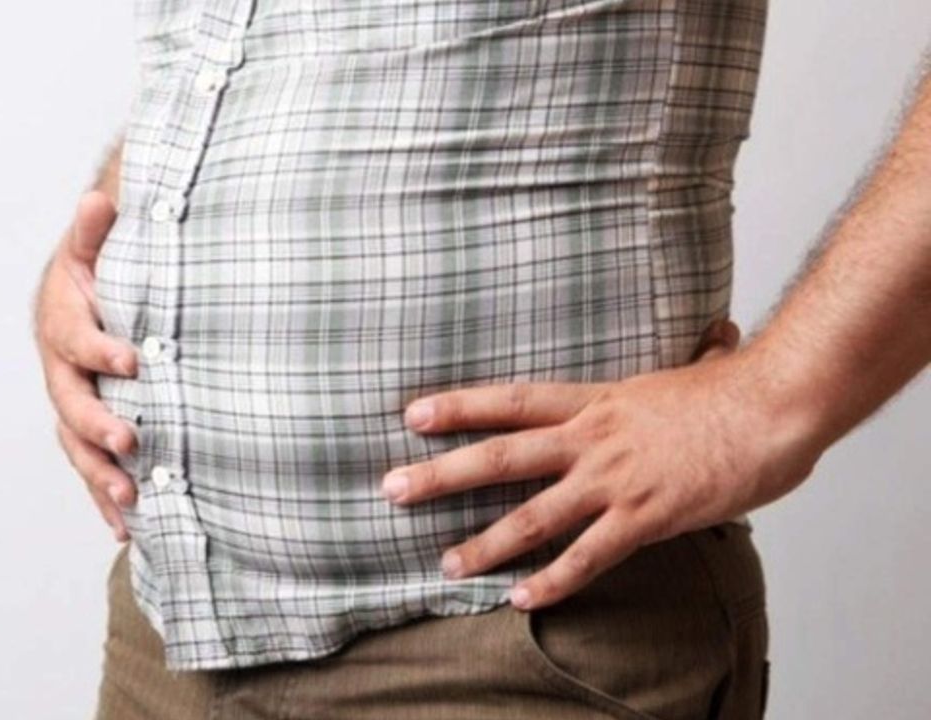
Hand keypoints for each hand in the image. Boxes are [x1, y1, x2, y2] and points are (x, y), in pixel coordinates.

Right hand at [34, 190, 139, 540]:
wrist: (86, 300)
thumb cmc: (97, 274)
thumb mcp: (94, 248)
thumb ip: (94, 232)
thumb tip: (98, 199)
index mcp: (60, 324)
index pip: (75, 339)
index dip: (100, 349)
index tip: (135, 359)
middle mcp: (59, 371)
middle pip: (70, 405)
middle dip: (98, 425)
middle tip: (130, 441)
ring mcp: (70, 405)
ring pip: (76, 445)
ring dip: (98, 474)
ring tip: (127, 497)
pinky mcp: (85, 432)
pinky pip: (89, 468)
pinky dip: (103, 499)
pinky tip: (124, 529)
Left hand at [381, 319, 824, 609]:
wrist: (777, 406)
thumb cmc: (741, 389)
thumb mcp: (699, 366)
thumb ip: (690, 357)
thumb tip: (715, 334)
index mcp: (596, 400)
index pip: (512, 399)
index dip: (459, 405)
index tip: (412, 411)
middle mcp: (592, 438)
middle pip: (500, 455)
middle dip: (441, 474)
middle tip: (391, 489)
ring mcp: (615, 479)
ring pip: (533, 514)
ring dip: (485, 542)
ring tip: (446, 564)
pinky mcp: (645, 516)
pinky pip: (588, 556)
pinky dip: (553, 580)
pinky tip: (521, 598)